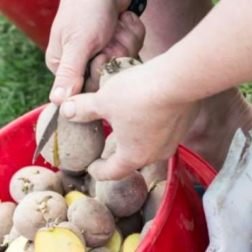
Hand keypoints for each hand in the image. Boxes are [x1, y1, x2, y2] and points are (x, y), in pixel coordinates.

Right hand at [46, 0, 137, 102]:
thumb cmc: (85, 8)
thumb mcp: (77, 45)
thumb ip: (70, 74)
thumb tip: (56, 103)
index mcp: (63, 66)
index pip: (89, 91)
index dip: (101, 74)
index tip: (102, 55)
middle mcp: (82, 61)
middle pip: (110, 77)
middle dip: (116, 52)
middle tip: (108, 34)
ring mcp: (103, 50)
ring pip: (126, 62)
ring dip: (125, 39)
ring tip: (115, 23)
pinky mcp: (119, 40)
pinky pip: (135, 47)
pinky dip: (132, 31)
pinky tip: (123, 19)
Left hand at [59, 64, 200, 179]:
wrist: (178, 79)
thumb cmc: (137, 94)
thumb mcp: (103, 100)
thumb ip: (83, 108)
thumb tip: (66, 110)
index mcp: (133, 156)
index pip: (112, 173)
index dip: (98, 171)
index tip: (92, 166)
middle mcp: (156, 154)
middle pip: (134, 158)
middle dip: (121, 151)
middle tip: (111, 141)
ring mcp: (175, 140)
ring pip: (153, 142)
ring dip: (141, 134)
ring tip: (132, 120)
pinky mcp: (186, 123)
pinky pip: (167, 127)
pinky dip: (157, 121)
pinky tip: (152, 105)